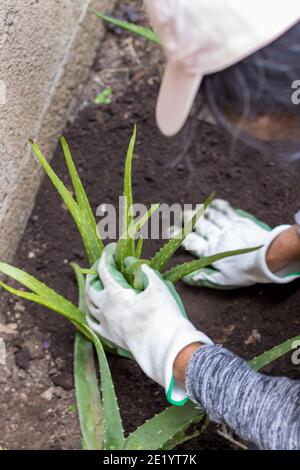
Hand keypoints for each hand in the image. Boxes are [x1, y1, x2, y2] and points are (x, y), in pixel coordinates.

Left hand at [85, 244, 211, 405]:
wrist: (164, 345)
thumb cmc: (162, 314)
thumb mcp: (158, 288)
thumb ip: (147, 274)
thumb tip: (141, 267)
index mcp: (115, 294)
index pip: (105, 271)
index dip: (106, 258)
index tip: (110, 250)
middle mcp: (105, 308)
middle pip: (91, 289)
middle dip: (94, 276)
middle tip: (101, 269)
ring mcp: (105, 324)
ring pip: (89, 306)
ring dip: (91, 295)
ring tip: (96, 289)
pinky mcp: (109, 337)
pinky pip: (93, 324)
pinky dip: (91, 315)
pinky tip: (94, 312)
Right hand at [180, 199, 299, 287]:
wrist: (267, 258)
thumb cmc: (246, 272)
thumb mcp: (224, 280)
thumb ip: (205, 278)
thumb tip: (188, 279)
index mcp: (211, 252)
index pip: (191, 242)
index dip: (178, 235)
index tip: (169, 230)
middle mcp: (217, 237)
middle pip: (198, 225)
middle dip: (187, 218)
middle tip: (178, 212)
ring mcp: (228, 227)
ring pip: (210, 216)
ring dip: (200, 211)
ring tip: (192, 208)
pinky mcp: (239, 221)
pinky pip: (226, 211)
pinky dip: (218, 206)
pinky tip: (213, 203)